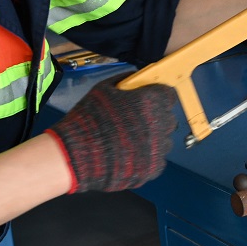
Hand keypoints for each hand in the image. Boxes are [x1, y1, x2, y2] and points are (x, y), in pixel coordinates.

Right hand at [45, 75, 177, 193]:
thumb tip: (136, 77)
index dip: (158, 96)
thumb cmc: (89, 118)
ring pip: (164, 140)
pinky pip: (158, 159)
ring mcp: (158, 148)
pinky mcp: (154, 168)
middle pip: (168, 117)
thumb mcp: (103, 89)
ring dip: (153, 138)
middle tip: (135, 121)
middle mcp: (160, 124)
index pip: (169, 94)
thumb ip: (124, 80)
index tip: (149, 100)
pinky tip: (129, 155)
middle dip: (156, 117)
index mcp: (150, 101)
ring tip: (130, 141)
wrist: (77, 154)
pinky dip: (147, 157)